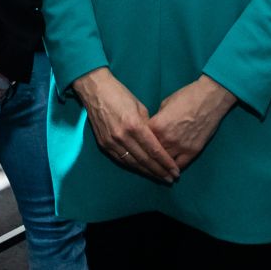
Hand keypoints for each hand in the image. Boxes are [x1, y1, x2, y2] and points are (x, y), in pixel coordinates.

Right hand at [69, 67, 179, 182]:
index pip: (153, 149)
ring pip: (132, 163)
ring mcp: (111, 142)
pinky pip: (120, 160)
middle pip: (144, 159)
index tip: (175, 171)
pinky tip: (142, 170)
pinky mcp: (103, 144)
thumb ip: (148, 126)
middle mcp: (122, 136)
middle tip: (170, 179)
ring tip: (159, 177)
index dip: (165, 162)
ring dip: (147, 172)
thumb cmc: (120, 94)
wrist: (95, 91)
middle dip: (159, 171)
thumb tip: (155, 141)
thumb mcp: (140, 107)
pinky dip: (133, 166)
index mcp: (134, 125)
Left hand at [148, 75, 237, 170]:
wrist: (209, 98)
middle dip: (149, 156)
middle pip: (152, 154)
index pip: (142, 140)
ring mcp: (180, 147)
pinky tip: (170, 170)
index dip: (140, 143)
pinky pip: (180, 165)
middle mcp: (166, 139)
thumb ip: (157, 120)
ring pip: (165, 163)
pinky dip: (174, 168)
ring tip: (157, 169)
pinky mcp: (193, 151)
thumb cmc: (186, 96)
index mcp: (157, 126)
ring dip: (160, 165)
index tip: (140, 145)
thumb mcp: (164, 104)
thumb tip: (153, 129)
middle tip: (146, 160)